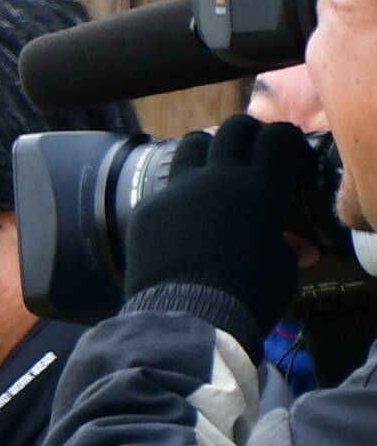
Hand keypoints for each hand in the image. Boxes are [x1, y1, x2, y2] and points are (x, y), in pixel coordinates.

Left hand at [125, 114, 325, 333]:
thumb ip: (287, 245)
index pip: (279, 137)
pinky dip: (179, 194)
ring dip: (207, 150)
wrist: (188, 317)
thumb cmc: (248, 294)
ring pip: (193, 144)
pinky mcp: (147, 208)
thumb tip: (297, 247)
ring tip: (212, 170)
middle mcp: (219, 176)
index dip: (284, 141)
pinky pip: (166, 188)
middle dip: (247, 135)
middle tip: (249, 151)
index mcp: (261, 185)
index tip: (285, 153)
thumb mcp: (282, 269)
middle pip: (235, 128)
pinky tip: (181, 215)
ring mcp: (178, 189)